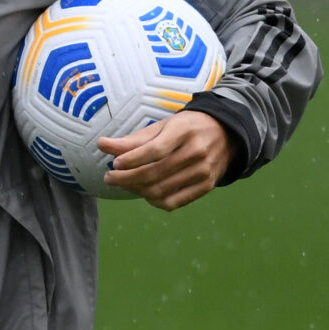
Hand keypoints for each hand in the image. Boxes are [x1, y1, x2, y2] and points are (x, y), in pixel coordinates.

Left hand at [98, 111, 231, 210]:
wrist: (226, 134)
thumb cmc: (187, 128)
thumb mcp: (163, 127)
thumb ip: (134, 139)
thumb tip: (102, 145)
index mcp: (184, 132)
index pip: (155, 150)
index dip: (132, 160)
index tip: (114, 164)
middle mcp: (196, 152)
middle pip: (155, 173)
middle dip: (126, 179)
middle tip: (109, 178)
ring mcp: (203, 172)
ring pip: (161, 190)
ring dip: (136, 190)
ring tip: (123, 184)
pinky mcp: (206, 187)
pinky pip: (174, 202)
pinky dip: (154, 201)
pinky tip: (143, 193)